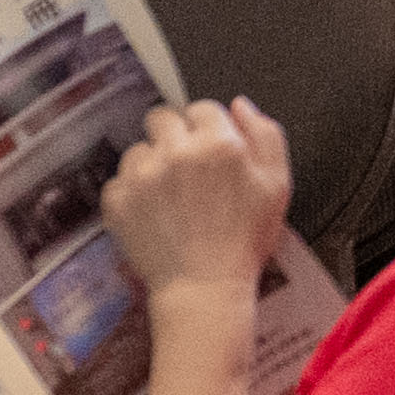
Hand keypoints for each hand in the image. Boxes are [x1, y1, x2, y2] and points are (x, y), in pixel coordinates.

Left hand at [104, 98, 291, 296]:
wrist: (204, 288)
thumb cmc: (243, 241)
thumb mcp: (277, 184)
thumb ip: (266, 135)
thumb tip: (241, 106)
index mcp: (219, 143)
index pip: (202, 108)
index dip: (208, 129)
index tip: (209, 151)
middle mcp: (176, 151)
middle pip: (162, 118)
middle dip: (174, 136)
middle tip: (186, 169)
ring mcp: (142, 175)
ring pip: (139, 148)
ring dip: (151, 164)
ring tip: (169, 197)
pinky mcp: (117, 198)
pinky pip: (118, 180)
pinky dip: (131, 193)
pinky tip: (152, 213)